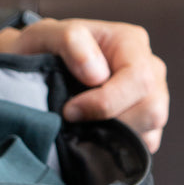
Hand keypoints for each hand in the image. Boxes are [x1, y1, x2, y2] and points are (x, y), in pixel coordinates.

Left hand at [0, 18, 168, 152]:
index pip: (139, 79)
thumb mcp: (44, 35)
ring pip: (150, 131)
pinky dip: (115, 149)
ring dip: (111, 137)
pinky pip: (143, 147)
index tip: (70, 110)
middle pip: (151, 109)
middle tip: (74, 120)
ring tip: (82, 128)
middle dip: (110, 123)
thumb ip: (71, 42)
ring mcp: (150, 99)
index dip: (105, 102)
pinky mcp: (144, 126)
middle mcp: (149, 70)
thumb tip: (96, 74)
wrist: (31, 74)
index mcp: (131, 43)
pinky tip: (92, 138)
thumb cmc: (40, 51)